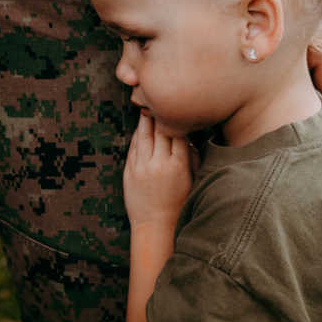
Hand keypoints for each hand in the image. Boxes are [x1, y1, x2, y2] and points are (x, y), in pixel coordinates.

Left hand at [123, 114, 192, 229]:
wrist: (156, 225)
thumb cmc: (179, 203)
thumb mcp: (192, 180)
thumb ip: (190, 157)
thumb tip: (187, 136)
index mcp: (178, 165)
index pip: (177, 131)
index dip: (176, 117)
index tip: (177, 105)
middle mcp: (158, 163)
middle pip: (159, 129)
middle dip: (159, 112)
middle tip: (160, 97)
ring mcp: (141, 167)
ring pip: (143, 135)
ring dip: (145, 119)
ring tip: (147, 105)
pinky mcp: (129, 171)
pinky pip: (133, 147)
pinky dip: (136, 134)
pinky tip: (140, 126)